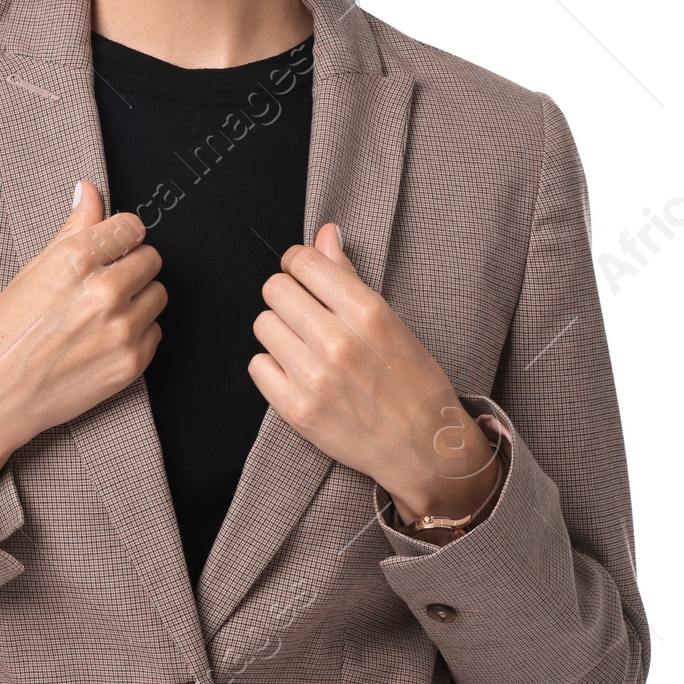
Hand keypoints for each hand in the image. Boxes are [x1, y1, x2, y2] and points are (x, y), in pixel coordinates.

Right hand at [0, 181, 165, 519]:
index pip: (132, 227)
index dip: (120, 236)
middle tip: (104, 282)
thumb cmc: (4, 331)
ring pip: (158, 294)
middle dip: (131, 265)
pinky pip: (155, 331)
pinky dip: (137, 332)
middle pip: (152, 258)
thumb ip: (72, 229)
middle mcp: (104, 292)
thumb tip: (89, 190)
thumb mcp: (33, 271)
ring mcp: (121, 330)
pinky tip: (103, 338)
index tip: (111, 246)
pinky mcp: (131, 364)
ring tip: (102, 312)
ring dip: (138, 298)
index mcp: (75, 260)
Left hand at [248, 224, 502, 526]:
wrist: (426, 450)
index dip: (298, 263)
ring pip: (263, 325)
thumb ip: (349, 277)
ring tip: (305, 346)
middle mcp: (337, 342)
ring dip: (279, 330)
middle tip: (305, 312)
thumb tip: (324, 233)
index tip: (303, 273)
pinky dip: (272, 366)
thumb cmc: (415, 381)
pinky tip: (298, 372)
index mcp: (367, 312)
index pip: (304, 262)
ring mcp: (314, 378)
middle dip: (287, 295)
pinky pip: (257, 366)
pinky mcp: (297, 411)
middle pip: (275, 290)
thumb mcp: (391, 320)